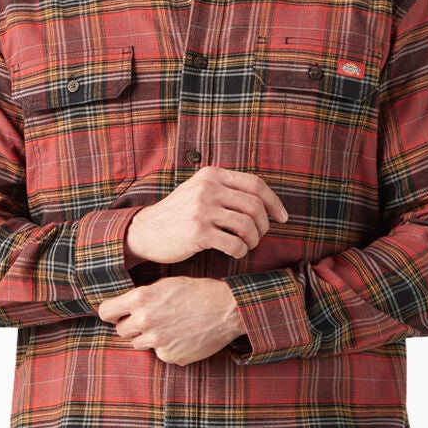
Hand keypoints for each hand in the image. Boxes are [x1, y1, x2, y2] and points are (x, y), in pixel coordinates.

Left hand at [97, 276, 246, 365]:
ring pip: (139, 344)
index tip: (117, 314)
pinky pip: (160, 354)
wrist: (227, 309)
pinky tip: (183, 336)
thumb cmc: (198, 292)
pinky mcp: (170, 356)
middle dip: (132, 326)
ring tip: (169, 326)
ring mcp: (158, 341)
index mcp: (141, 298)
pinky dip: (168, 348)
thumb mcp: (165, 285)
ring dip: (149, 338)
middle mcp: (146, 320)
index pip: (106, 312)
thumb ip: (141, 297)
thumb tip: (123, 308)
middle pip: (121, 331)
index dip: (112, 313)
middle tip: (150, 320)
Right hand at [127, 165, 288, 264]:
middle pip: (255, 206)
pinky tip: (235, 252)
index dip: (274, 202)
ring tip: (247, 245)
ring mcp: (202, 210)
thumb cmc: (177, 215)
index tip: (282, 217)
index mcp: (211, 175)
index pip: (255, 184)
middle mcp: (208, 188)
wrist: (145, 232)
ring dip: (253, 240)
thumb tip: (264, 201)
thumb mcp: (198, 191)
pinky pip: (234, 244)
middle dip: (264, 225)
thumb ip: (225, 189)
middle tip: (259, 236)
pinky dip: (240, 251)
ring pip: (247, 226)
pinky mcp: (198, 233)